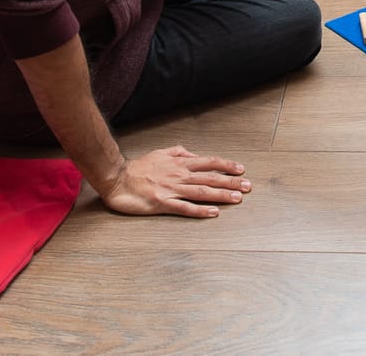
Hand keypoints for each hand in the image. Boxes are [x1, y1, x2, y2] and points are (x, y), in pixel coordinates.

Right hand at [100, 145, 251, 216]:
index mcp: (180, 163)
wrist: (117, 179)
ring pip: (202, 192)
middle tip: (248, 186)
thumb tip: (192, 153)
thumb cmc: (139, 168)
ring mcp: (172, 189)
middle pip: (210, 178)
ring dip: (221, 195)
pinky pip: (185, 208)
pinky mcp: (163, 203)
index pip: (209, 162)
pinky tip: (213, 213)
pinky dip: (200, 210)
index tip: (241, 169)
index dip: (226, 165)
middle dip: (231, 181)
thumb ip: (178, 152)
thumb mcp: (161, 153)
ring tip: (237, 198)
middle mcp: (179, 175)